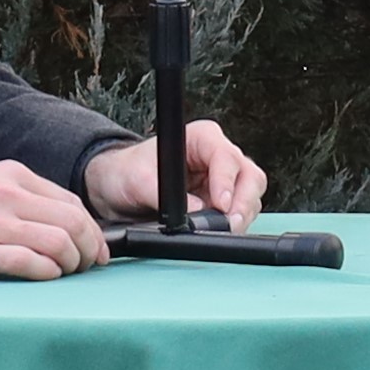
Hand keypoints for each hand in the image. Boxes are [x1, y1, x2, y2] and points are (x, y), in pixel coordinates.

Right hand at [0, 163, 108, 278]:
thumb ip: (22, 201)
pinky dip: (47, 273)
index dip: (91, 231)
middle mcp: (4, 194)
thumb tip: (68, 228)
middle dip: (88, 249)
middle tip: (87, 268)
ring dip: (71, 264)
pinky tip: (45, 278)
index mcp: (10, 175)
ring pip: (57, 242)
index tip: (94, 251)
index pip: (70, 203)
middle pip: (72, 222)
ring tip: (66, 275)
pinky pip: (29, 263)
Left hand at [83, 119, 267, 227]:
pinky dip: (234, 224)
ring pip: (250, 196)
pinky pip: (240, 212)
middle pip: (249, 176)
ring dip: (241, 216)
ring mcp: (222, 179)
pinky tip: (219, 231)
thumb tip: (195, 212)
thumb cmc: (127, 172)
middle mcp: (217, 155)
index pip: (226, 156)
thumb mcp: (138, 181)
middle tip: (230, 224)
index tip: (221, 204)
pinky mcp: (221, 200)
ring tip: (221, 231)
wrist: (119, 187)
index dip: (227, 181)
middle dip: (243, 202)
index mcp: (201, 138)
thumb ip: (165, 196)